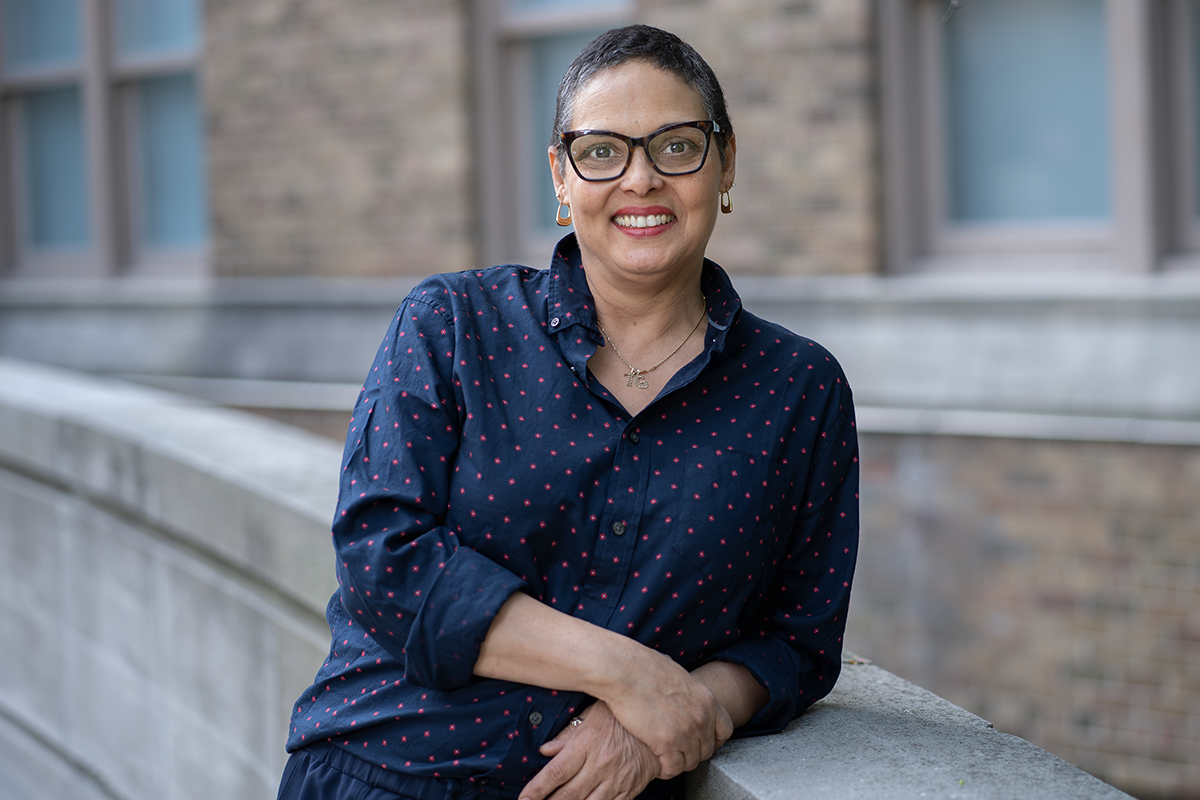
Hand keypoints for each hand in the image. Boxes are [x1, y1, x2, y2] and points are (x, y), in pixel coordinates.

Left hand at [519, 702, 659, 799]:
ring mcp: (615, 781)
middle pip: (568, 794)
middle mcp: (599, 765)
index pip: (556, 772)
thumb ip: (567, 735)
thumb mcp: (592, 715)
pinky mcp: (628, 791)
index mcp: (587, 745)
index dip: (537, 788)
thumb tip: (545, 751)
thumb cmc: (621, 718)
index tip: (524, 799)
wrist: (658, 726)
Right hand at [600, 647, 733, 778]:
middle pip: (707, 750)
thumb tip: (681, 690)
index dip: (714, 739)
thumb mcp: (677, 673)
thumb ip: (686, 690)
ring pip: (690, 762)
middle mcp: (701, 717)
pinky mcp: (667, 742)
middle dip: (693, 753)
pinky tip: (658, 764)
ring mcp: (686, 731)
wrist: (624, 671)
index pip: (725, 730)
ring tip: (666, 759)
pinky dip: (666, 769)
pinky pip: (673, 768)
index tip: (701, 741)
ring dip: (679, 762)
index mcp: (707, 699)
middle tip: (678, 751)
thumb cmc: (643, 666)